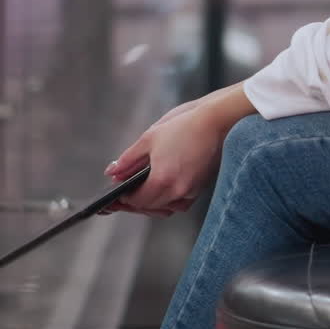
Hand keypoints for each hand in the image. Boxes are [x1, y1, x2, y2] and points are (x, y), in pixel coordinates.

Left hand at [102, 100, 226, 217]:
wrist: (217, 120)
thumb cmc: (184, 125)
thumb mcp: (149, 138)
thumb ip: (128, 159)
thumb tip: (113, 172)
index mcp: (162, 179)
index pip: (137, 201)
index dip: (125, 199)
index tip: (118, 195)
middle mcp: (178, 190)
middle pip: (151, 207)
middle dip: (137, 203)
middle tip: (126, 195)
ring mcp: (192, 190)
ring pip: (167, 208)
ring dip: (154, 204)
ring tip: (143, 193)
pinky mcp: (201, 187)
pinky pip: (181, 203)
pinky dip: (170, 201)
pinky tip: (163, 189)